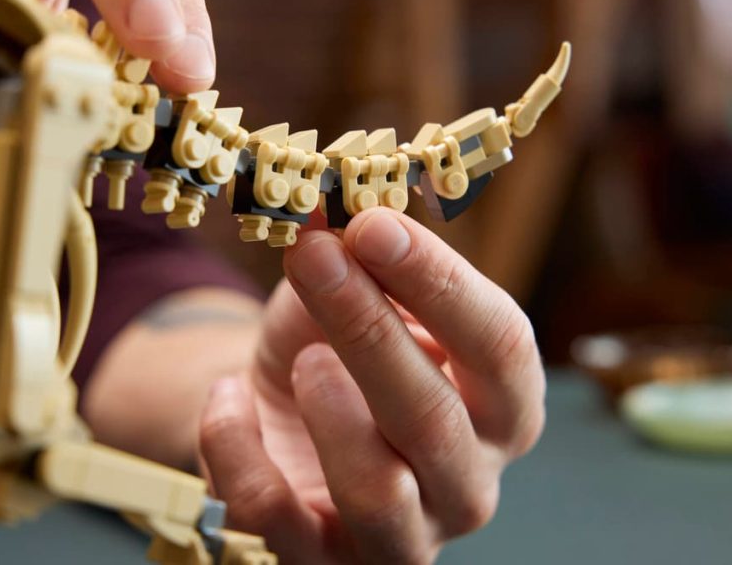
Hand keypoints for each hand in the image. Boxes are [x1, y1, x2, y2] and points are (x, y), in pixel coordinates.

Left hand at [199, 208, 545, 563]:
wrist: (281, 428)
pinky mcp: (324, 562)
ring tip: (303, 358)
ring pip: (377, 491)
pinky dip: (237, 448)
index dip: (441, 282)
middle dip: (370, 328)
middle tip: (317, 257)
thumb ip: (351, 253)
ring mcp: (402, 535)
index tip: (374, 224)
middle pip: (435, 419)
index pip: (501, 348)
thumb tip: (327, 203)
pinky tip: (229, 396)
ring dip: (331, 413)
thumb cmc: (337, 353)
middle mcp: (469, 481)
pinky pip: (275, 518)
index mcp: (502, 406)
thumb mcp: (349, 293)